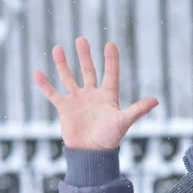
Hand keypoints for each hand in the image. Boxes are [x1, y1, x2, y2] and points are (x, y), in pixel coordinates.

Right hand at [33, 37, 158, 149]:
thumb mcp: (124, 122)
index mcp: (108, 96)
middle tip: (81, 39)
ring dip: (62, 64)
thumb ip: (137, 110)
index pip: (110, 73)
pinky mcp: (64, 109)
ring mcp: (77, 100)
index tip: (110, 44)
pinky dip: (44, 84)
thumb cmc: (109, 139)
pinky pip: (52, 93)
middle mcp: (92, 95)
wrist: (91, 154)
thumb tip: (156, 100)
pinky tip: (37, 73)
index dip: (111, 60)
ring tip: (58, 48)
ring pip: (68, 77)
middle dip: (84, 55)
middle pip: (88, 70)